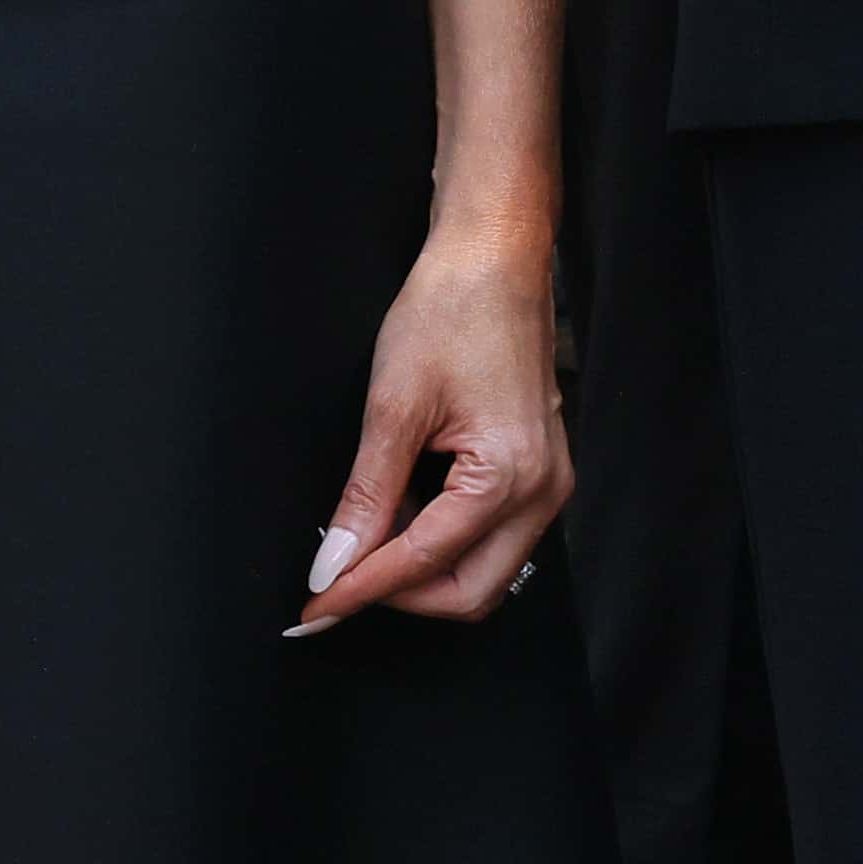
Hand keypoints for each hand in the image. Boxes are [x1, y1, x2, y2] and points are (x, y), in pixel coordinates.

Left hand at [296, 222, 570, 627]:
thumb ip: (366, 498)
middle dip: (401, 595)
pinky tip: (403, 509)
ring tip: (367, 532)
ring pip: (484, 571)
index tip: (314, 607)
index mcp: (510, 474)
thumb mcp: (393, 406)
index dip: (361, 589)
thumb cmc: (453, 309)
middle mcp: (543, 491)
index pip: (424, 560)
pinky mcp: (539, 470)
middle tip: (339, 580)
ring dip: (423, 570)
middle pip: (469, 593)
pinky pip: (493, 537)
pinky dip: (444, 541)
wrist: (495, 256)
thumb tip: (334, 566)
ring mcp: (548, 483)